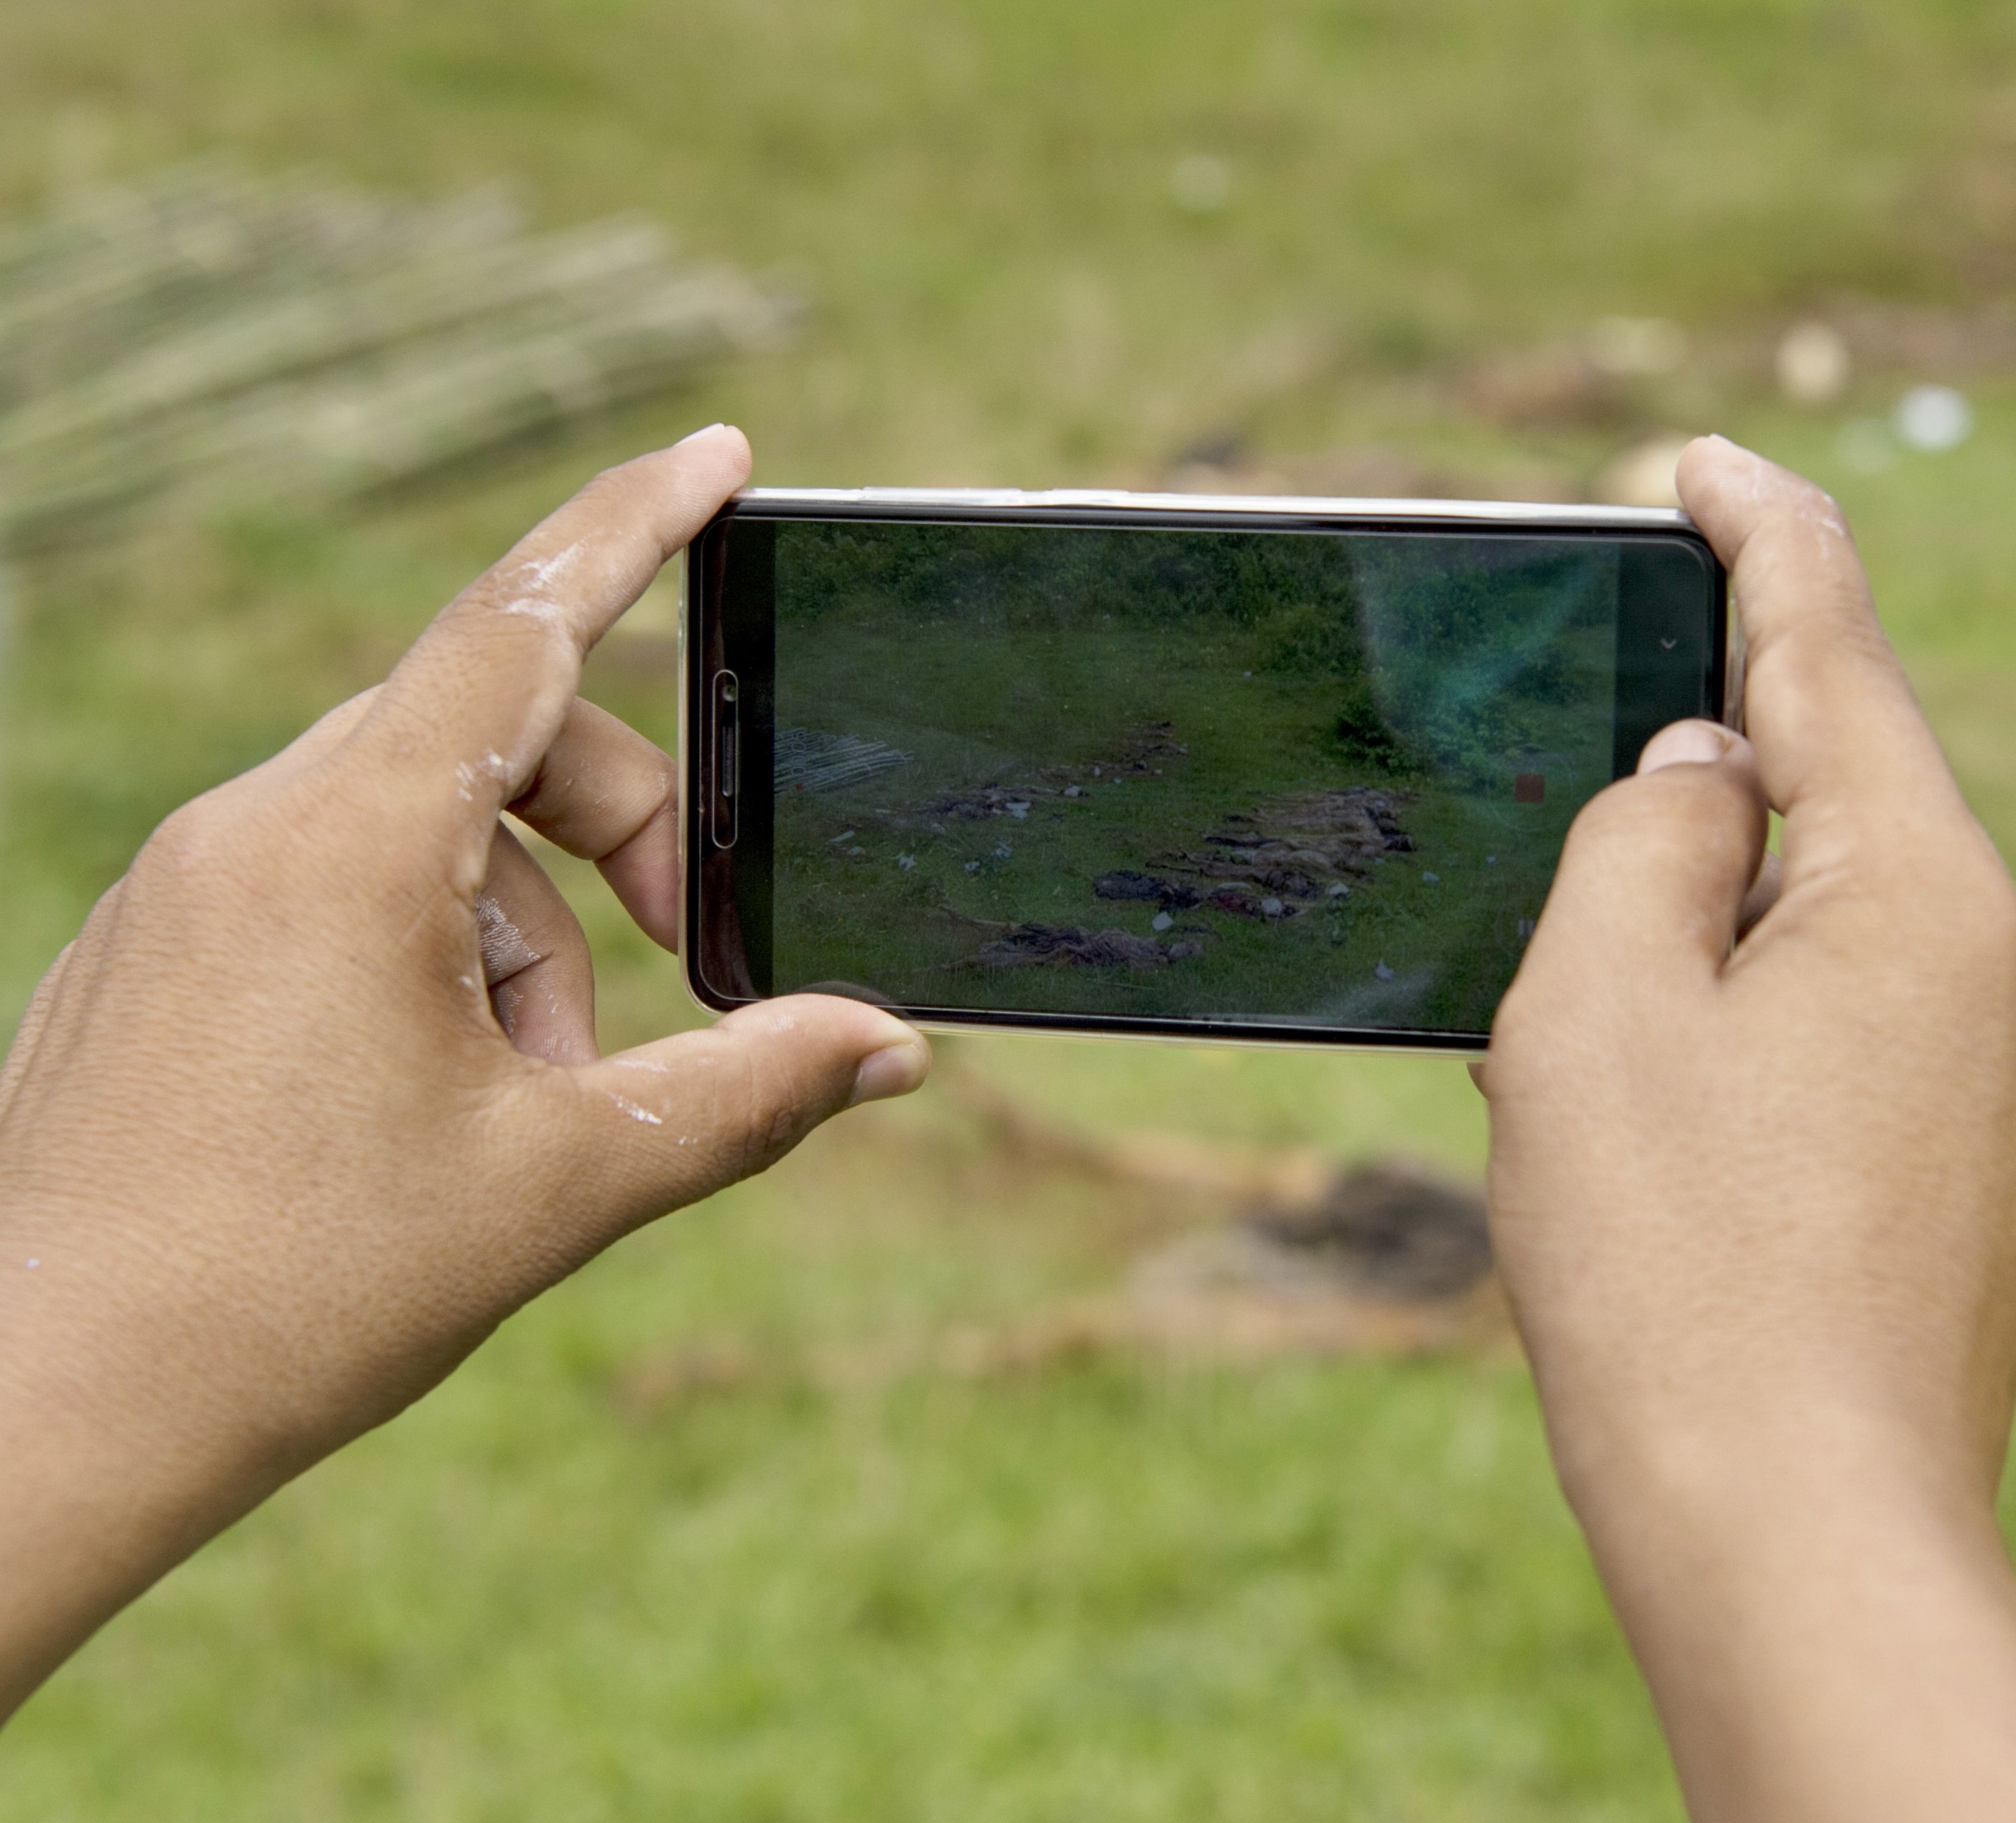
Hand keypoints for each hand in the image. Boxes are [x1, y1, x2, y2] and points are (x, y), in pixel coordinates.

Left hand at [0, 427, 929, 1715]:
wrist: (41, 1417)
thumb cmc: (292, 1293)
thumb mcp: (561, 1183)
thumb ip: (743, 1090)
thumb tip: (888, 1046)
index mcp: (349, 839)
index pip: (520, 624)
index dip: (634, 528)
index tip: (717, 454)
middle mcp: (251, 827)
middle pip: (489, 738)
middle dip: (618, 835)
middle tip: (695, 962)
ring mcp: (188, 887)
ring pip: (414, 834)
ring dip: (526, 938)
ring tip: (542, 1104)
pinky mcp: (157, 954)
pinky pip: (331, 893)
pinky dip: (430, 965)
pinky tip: (442, 1111)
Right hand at [1479, 438, 2015, 1819]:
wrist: (1799, 1542)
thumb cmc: (1672, 1279)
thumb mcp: (1595, 1009)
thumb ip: (1643, 838)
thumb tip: (1712, 773)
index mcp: (1922, 891)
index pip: (1835, 646)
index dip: (1755, 531)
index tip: (1698, 462)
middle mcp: (2014, 964)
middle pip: (1851, 791)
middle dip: (1717, 767)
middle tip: (1580, 776)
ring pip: (1859, 918)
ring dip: (1734, 917)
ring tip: (1605, 1005)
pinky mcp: (2008, 1171)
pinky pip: (1883, 1022)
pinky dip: (1777, 1013)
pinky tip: (1688, 1101)